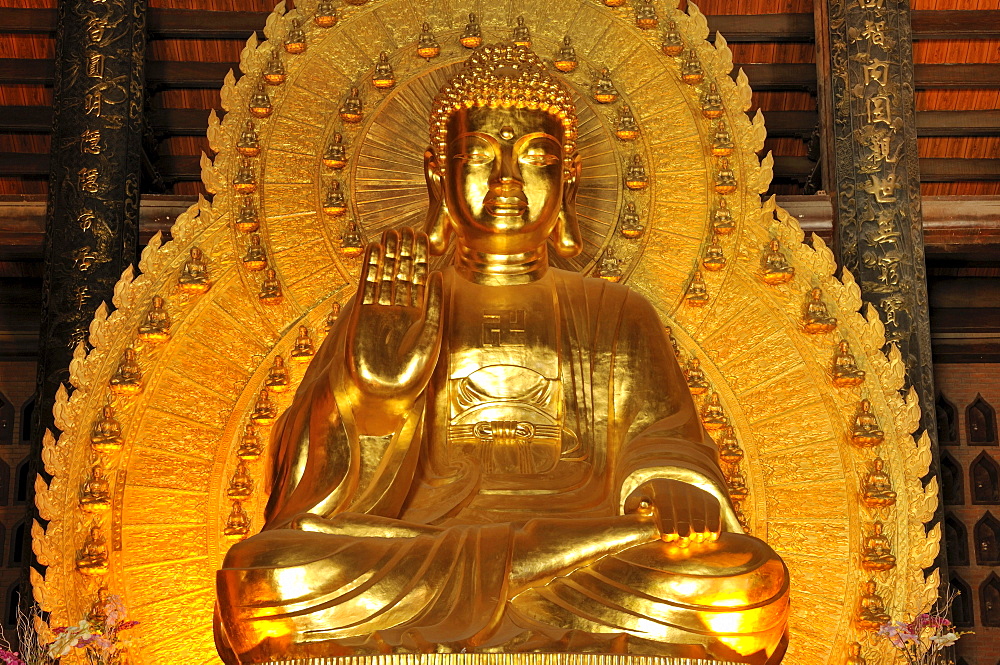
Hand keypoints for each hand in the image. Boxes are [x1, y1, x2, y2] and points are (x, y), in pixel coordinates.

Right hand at [345, 228, 443, 433]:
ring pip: (385, 276)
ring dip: (388, 255)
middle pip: (402, 274)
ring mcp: (380, 311)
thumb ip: (434, 306)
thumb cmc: (411, 374)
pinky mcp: (362, 314)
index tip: (423, 237)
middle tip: (406, 228)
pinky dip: (370, 267)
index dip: (420, 258)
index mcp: (418, 316)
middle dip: (404, 252)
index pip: (419, 280)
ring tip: (391, 232)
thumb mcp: (430, 336)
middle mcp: (399, 311)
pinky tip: (374, 249)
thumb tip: (439, 275)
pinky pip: (367, 285)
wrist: (382, 395)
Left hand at [624, 478, 721, 545]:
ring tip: (692, 540)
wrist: (672, 488)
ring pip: (701, 520)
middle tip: (681, 542)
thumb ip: (633, 504)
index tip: (668, 538)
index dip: (668, 528)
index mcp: (660, 490)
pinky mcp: (711, 500)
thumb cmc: (651, 500)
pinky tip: (707, 537)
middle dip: (683, 535)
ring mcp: (697, 494)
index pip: (666, 511)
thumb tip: (639, 506)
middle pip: (685, 518)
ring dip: (698, 535)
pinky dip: (713, 530)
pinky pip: (715, 518)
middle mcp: (681, 490)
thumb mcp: (638, 499)